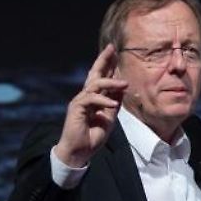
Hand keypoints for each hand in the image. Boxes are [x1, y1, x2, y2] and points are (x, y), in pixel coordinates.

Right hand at [55, 44, 127, 167]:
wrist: (79, 152)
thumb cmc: (92, 136)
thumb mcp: (109, 118)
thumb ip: (114, 103)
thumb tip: (122, 89)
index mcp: (94, 98)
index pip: (101, 78)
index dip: (108, 65)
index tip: (114, 52)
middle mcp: (85, 96)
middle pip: (94, 74)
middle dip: (103, 60)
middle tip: (111, 48)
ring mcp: (80, 101)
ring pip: (95, 84)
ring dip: (111, 83)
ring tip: (124, 84)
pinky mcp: (76, 108)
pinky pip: (91, 99)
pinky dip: (103, 101)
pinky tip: (113, 104)